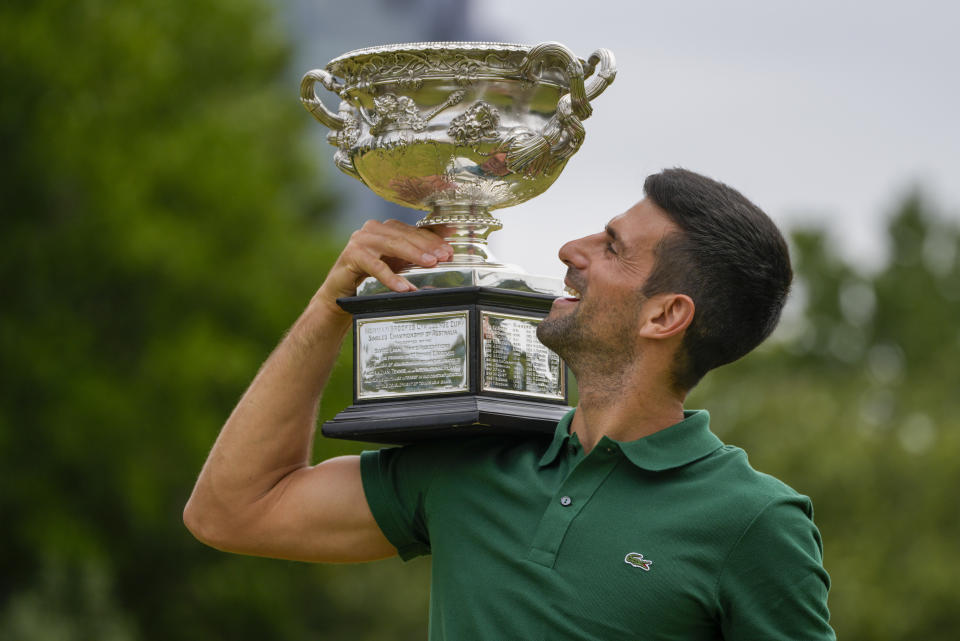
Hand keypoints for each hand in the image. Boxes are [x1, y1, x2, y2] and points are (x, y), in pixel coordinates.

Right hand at [316, 219, 452, 307]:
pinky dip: (391, 277)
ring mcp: (360, 240)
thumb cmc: (370, 275)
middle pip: (405, 235)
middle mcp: (373, 229)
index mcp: (386, 228)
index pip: (413, 230)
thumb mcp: (397, 263)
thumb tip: (444, 250)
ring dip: (414, 255)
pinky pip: (376, 266)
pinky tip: (404, 287)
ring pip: (392, 244)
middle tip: (444, 257)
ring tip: (431, 264)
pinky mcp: (351, 256)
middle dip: (427, 246)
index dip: (433, 239)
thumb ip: (416, 254)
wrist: (340, 293)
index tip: (449, 250)